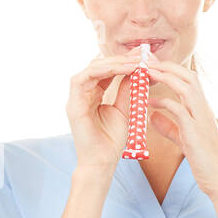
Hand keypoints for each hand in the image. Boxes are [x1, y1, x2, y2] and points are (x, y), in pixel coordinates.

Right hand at [65, 50, 146, 172]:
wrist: (102, 162)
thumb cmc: (111, 140)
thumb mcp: (125, 109)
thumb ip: (127, 89)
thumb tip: (136, 70)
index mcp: (92, 94)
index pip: (107, 70)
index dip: (124, 62)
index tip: (144, 57)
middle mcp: (82, 94)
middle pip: (99, 65)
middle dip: (122, 58)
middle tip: (142, 55)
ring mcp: (75, 98)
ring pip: (91, 69)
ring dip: (114, 63)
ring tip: (135, 63)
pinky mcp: (73, 105)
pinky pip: (84, 79)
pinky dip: (103, 71)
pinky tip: (123, 70)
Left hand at [140, 58, 217, 200]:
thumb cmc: (204, 160)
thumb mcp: (184, 139)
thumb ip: (169, 126)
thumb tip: (152, 116)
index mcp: (201, 109)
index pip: (187, 79)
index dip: (169, 69)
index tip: (150, 65)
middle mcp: (204, 109)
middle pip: (187, 76)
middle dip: (166, 65)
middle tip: (145, 61)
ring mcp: (201, 119)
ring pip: (186, 86)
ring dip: (165, 77)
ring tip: (145, 72)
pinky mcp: (196, 133)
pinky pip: (179, 110)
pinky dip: (163, 103)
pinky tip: (148, 103)